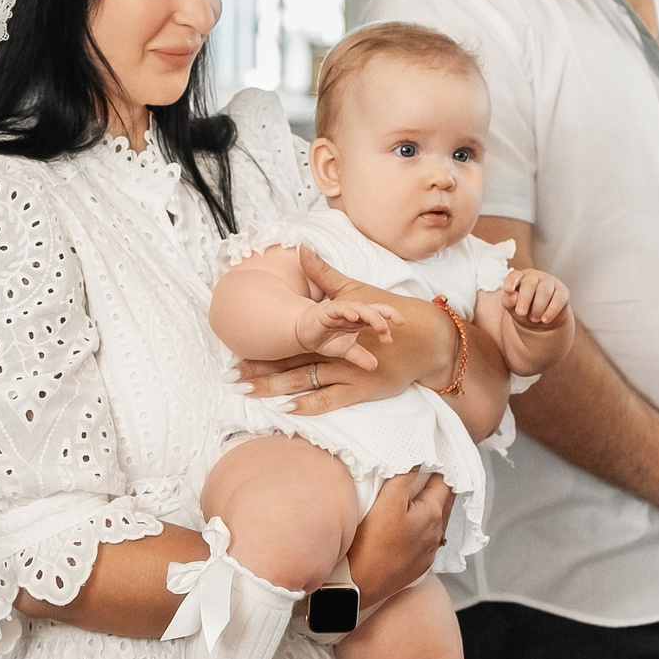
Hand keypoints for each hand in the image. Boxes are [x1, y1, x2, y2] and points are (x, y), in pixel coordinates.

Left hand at [233, 251, 458, 415]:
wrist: (428, 338)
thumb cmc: (393, 313)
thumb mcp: (357, 291)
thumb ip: (325, 274)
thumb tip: (302, 249)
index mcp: (330, 326)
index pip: (288, 338)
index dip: (261, 346)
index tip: (234, 353)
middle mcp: (335, 350)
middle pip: (289, 361)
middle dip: (258, 370)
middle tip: (230, 376)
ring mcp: (347, 372)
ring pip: (304, 380)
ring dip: (274, 387)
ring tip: (246, 392)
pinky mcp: (361, 388)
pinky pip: (331, 399)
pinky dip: (309, 405)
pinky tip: (287, 409)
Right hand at [293, 298, 401, 364]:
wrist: (303, 334)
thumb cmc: (326, 339)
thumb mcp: (346, 350)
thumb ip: (360, 356)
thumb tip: (374, 367)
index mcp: (360, 319)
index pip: (379, 314)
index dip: (391, 315)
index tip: (402, 323)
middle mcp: (352, 312)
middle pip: (373, 309)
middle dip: (385, 314)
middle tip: (397, 322)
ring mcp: (340, 310)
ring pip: (359, 308)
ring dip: (370, 315)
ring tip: (380, 324)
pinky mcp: (327, 311)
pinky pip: (339, 309)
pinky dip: (347, 311)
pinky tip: (354, 316)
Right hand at [342, 470, 455, 601]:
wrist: (356, 586)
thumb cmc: (369, 544)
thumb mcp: (387, 501)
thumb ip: (405, 475)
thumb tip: (419, 458)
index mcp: (433, 514)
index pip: (445, 480)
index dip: (437, 466)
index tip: (427, 456)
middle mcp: (436, 534)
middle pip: (444, 500)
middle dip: (436, 484)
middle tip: (422, 471)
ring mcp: (428, 552)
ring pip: (436, 520)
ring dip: (429, 505)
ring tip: (414, 495)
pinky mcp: (417, 566)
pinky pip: (426, 538)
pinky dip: (421, 525)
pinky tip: (406, 523)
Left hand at [502, 269, 570, 330]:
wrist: (543, 320)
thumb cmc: (525, 310)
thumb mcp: (513, 308)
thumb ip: (509, 301)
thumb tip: (512, 297)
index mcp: (520, 278)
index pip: (514, 276)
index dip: (511, 282)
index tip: (507, 290)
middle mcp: (535, 277)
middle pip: (530, 283)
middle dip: (524, 299)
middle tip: (521, 313)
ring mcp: (550, 282)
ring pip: (544, 291)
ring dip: (538, 307)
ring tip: (534, 319)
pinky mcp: (562, 291)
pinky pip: (558, 299)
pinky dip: (551, 310)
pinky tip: (545, 319)